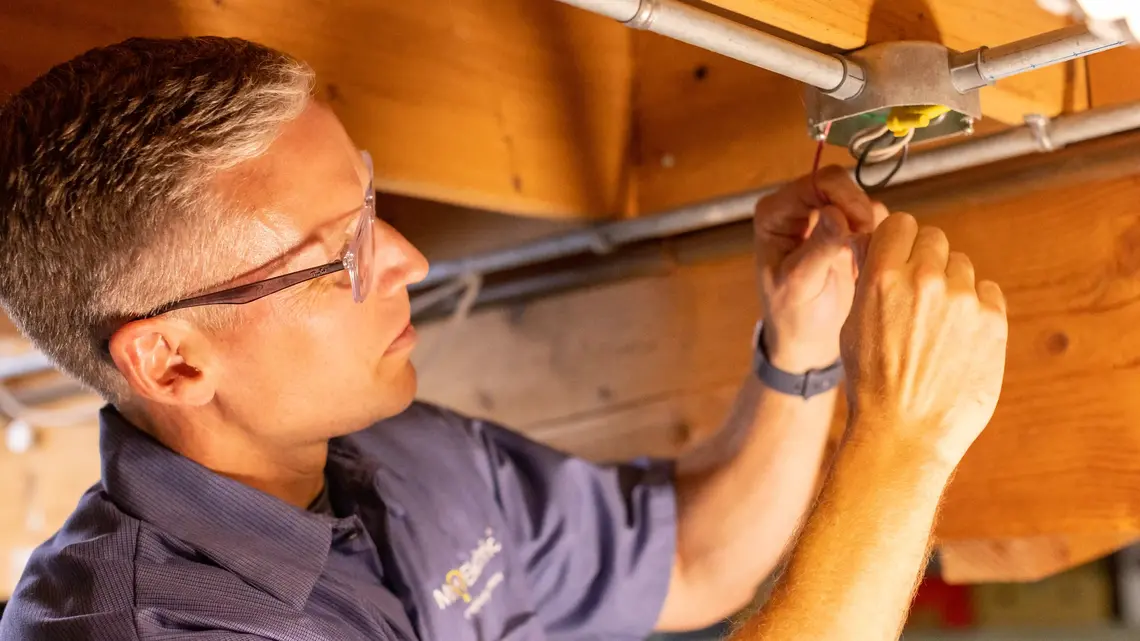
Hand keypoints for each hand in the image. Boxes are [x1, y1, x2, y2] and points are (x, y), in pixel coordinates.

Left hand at [754, 166, 886, 371]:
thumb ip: (818, 248)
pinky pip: (872, 216)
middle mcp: (797, 207)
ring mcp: (822, 215)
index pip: (818, 182)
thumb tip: (837, 213)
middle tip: (866, 246)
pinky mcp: (845, 230)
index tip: (859, 230)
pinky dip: (878, 235)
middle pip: (841, 184)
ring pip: (860, 198)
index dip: (845, 198)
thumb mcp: (801, 285)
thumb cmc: (793, 314)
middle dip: (860, 212)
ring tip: (862, 260)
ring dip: (870, 226)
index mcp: (775, 213)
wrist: (807, 338)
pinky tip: (867, 262)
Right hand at [841, 213, 1008, 468]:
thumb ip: (869, 280)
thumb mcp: (852, 324)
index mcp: (882, 277)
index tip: (900, 256)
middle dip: (926, 260)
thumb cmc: (871, 383)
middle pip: (934, 239)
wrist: (905, 432)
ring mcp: (962, 299)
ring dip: (951, 286)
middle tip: (919, 295)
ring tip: (938, 326)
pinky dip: (976, 308)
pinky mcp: (992, 320)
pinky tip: (959, 337)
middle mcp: (924, 280)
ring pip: (962, 266)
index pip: (901, 223)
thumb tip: (874, 244)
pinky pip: (987, 292)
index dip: (899, 240)